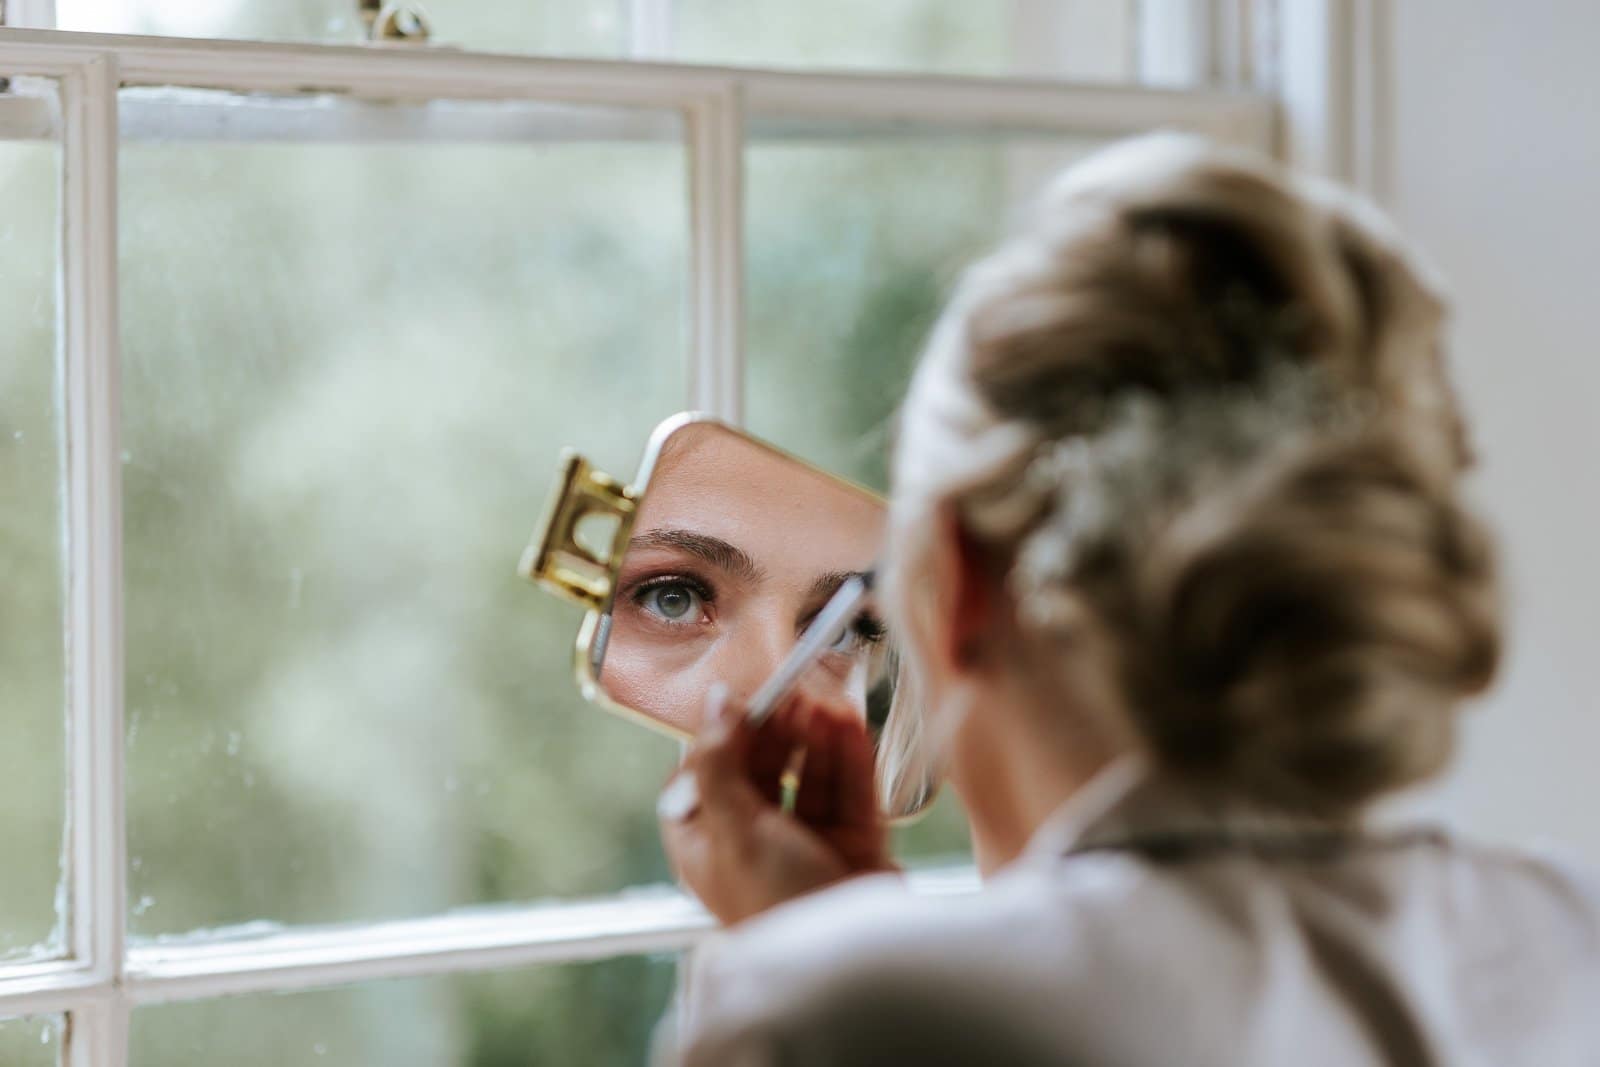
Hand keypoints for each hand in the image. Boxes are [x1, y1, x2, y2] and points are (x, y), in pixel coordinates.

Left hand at [658, 685, 896, 925]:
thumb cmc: (773, 904)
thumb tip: (715, 701)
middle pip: (763, 769)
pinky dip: (849, 756)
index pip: (708, 774)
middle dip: (778, 731)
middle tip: (793, 695)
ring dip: (816, 738)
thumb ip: (719, 761)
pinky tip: (849, 725)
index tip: (743, 702)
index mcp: (707, 844)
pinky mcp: (850, 842)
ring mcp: (805, 842)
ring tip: (823, 704)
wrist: (845, 961)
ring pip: (808, 775)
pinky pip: (848, 789)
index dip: (725, 736)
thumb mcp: (731, 828)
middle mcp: (754, 841)